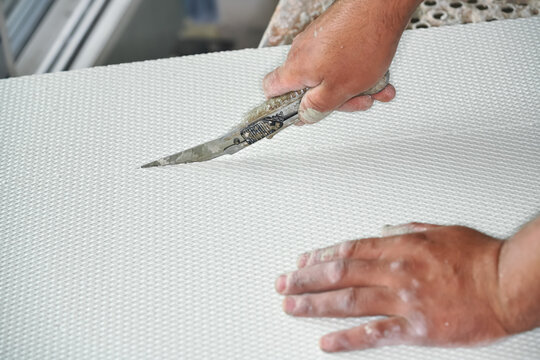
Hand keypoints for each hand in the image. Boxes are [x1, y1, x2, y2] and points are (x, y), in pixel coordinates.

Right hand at [263, 0, 419, 124]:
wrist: (381, 7)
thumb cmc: (362, 42)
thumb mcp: (340, 89)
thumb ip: (319, 107)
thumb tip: (305, 116)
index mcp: (296, 69)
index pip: (271, 90)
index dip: (283, 106)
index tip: (299, 114)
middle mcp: (302, 52)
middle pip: (309, 87)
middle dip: (336, 99)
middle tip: (356, 100)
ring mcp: (317, 42)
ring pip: (330, 75)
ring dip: (353, 85)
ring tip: (374, 86)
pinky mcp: (333, 34)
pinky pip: (341, 61)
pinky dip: (357, 70)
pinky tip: (375, 73)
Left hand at [275, 223, 515, 351]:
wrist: (507, 284)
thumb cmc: (478, 256)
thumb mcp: (439, 231)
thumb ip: (404, 231)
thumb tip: (381, 232)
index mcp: (400, 246)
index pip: (347, 251)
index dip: (319, 257)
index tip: (301, 262)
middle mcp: (395, 271)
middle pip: (339, 274)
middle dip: (306, 279)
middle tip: (283, 284)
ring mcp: (403, 300)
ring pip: (348, 301)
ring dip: (314, 304)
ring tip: (290, 307)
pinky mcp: (415, 328)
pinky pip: (374, 334)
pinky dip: (347, 339)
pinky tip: (326, 341)